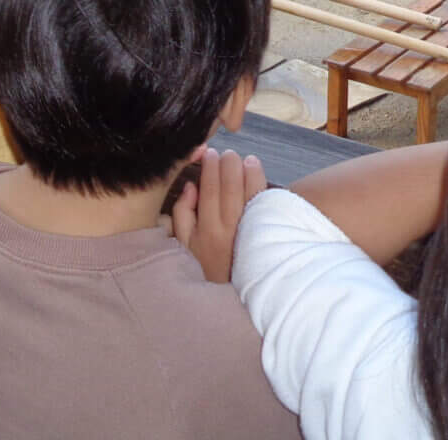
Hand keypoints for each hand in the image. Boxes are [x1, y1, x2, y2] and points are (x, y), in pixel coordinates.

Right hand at [171, 146, 265, 283]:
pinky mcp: (265, 230)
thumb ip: (182, 214)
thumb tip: (190, 186)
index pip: (208, 189)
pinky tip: (255, 168)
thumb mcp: (184, 245)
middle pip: (229, 185)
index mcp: (206, 230)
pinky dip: (260, 181)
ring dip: (245, 168)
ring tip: (242, 158)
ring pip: (248, 190)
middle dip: (227, 163)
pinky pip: (263, 200)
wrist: (238, 294)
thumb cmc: (208, 265)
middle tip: (225, 154)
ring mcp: (249, 229)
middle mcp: (229, 228)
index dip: (209, 167)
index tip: (207, 153)